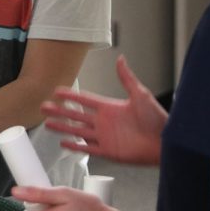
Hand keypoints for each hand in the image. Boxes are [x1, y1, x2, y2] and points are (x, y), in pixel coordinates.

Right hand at [42, 55, 166, 164]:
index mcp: (109, 107)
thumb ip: (126, 78)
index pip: (84, 100)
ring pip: (77, 131)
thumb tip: (120, 58)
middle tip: (43, 107)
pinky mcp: (108, 152)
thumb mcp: (140, 94)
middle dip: (59, 111)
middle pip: (75, 116)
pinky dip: (74, 146)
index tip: (56, 91)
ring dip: (62, 127)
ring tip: (46, 123)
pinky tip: (62, 143)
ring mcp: (104, 137)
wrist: (166, 142)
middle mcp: (103, 122)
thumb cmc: (157, 119)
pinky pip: (87, 149)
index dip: (70, 96)